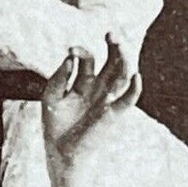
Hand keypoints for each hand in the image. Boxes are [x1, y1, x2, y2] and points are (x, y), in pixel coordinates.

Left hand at [41, 41, 142, 186]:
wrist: (60, 153)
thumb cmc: (55, 126)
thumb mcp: (51, 98)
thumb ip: (59, 77)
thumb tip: (69, 58)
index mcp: (84, 82)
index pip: (88, 59)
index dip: (81, 51)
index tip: (71, 51)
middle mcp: (99, 88)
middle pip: (113, 61)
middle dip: (113, 45)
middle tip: (110, 32)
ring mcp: (108, 99)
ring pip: (123, 74)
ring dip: (123, 58)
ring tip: (119, 42)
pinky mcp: (113, 114)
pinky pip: (129, 99)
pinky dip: (135, 89)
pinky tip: (136, 76)